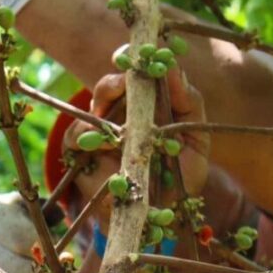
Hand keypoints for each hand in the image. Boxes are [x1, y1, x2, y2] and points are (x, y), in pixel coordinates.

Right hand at [65, 67, 209, 224]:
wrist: (154, 217)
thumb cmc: (176, 178)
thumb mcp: (195, 142)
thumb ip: (190, 104)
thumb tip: (174, 67)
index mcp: (152, 103)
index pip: (143, 72)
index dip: (141, 58)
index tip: (149, 55)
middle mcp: (124, 110)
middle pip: (115, 81)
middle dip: (120, 77)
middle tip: (128, 80)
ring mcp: (101, 127)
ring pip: (96, 100)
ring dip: (105, 99)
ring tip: (116, 109)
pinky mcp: (81, 149)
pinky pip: (77, 132)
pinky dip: (88, 132)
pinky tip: (103, 140)